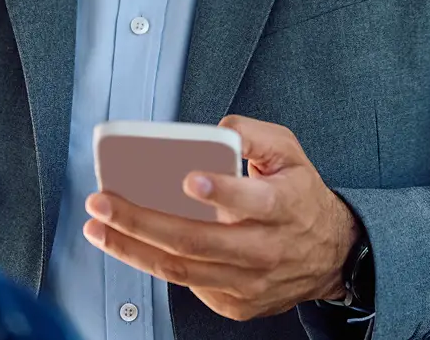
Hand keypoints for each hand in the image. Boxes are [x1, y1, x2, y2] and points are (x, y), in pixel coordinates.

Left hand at [83, 115, 361, 321]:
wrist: (330, 254)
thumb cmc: (301, 196)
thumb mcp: (290, 153)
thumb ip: (255, 134)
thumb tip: (218, 127)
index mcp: (283, 207)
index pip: (252, 201)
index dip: (220, 192)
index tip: (189, 178)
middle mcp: (265, 249)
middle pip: (197, 241)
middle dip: (141, 221)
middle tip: (104, 203)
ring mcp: (248, 282)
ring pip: (183, 269)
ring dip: (133, 249)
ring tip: (99, 228)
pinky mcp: (236, 303)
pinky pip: (189, 285)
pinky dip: (155, 264)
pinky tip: (131, 246)